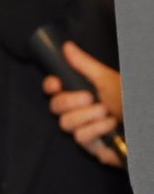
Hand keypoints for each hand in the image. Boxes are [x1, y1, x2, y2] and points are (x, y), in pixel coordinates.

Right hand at [42, 41, 123, 167]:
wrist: (144, 123)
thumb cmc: (128, 100)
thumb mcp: (107, 79)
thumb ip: (84, 64)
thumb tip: (67, 46)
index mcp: (81, 92)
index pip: (53, 89)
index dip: (50, 86)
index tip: (56, 84)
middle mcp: (79, 111)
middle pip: (55, 107)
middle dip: (70, 101)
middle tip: (89, 97)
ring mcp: (84, 129)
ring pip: (65, 123)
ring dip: (87, 116)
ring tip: (107, 111)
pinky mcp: (91, 147)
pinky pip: (80, 138)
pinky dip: (96, 129)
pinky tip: (110, 124)